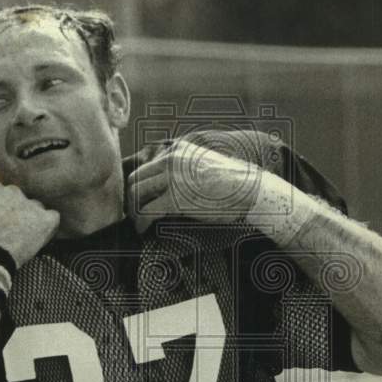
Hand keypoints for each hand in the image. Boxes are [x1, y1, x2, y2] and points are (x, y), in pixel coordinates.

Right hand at [0, 180, 59, 266]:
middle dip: (17, 210)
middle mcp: (13, 192)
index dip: (0, 205)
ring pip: (36, 207)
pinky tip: (41, 237)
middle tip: (12, 229)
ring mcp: (30, 205)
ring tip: (26, 237)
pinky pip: (53, 218)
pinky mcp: (44, 219)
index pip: (0, 191)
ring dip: (33, 218)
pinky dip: (48, 226)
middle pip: (19, 198)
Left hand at [126, 139, 261, 233]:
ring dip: (133, 212)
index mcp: (178, 151)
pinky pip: (147, 212)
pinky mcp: (176, 199)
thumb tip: (168, 188)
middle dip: (131, 198)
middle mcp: (171, 161)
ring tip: (138, 224)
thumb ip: (184, 170)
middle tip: (133, 213)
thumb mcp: (204, 165)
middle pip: (135, 179)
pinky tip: (144, 230)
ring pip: (136, 195)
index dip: (138, 186)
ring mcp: (173, 179)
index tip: (139, 200)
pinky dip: (141, 223)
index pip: (146, 167)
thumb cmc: (233, 183)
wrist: (250, 191)